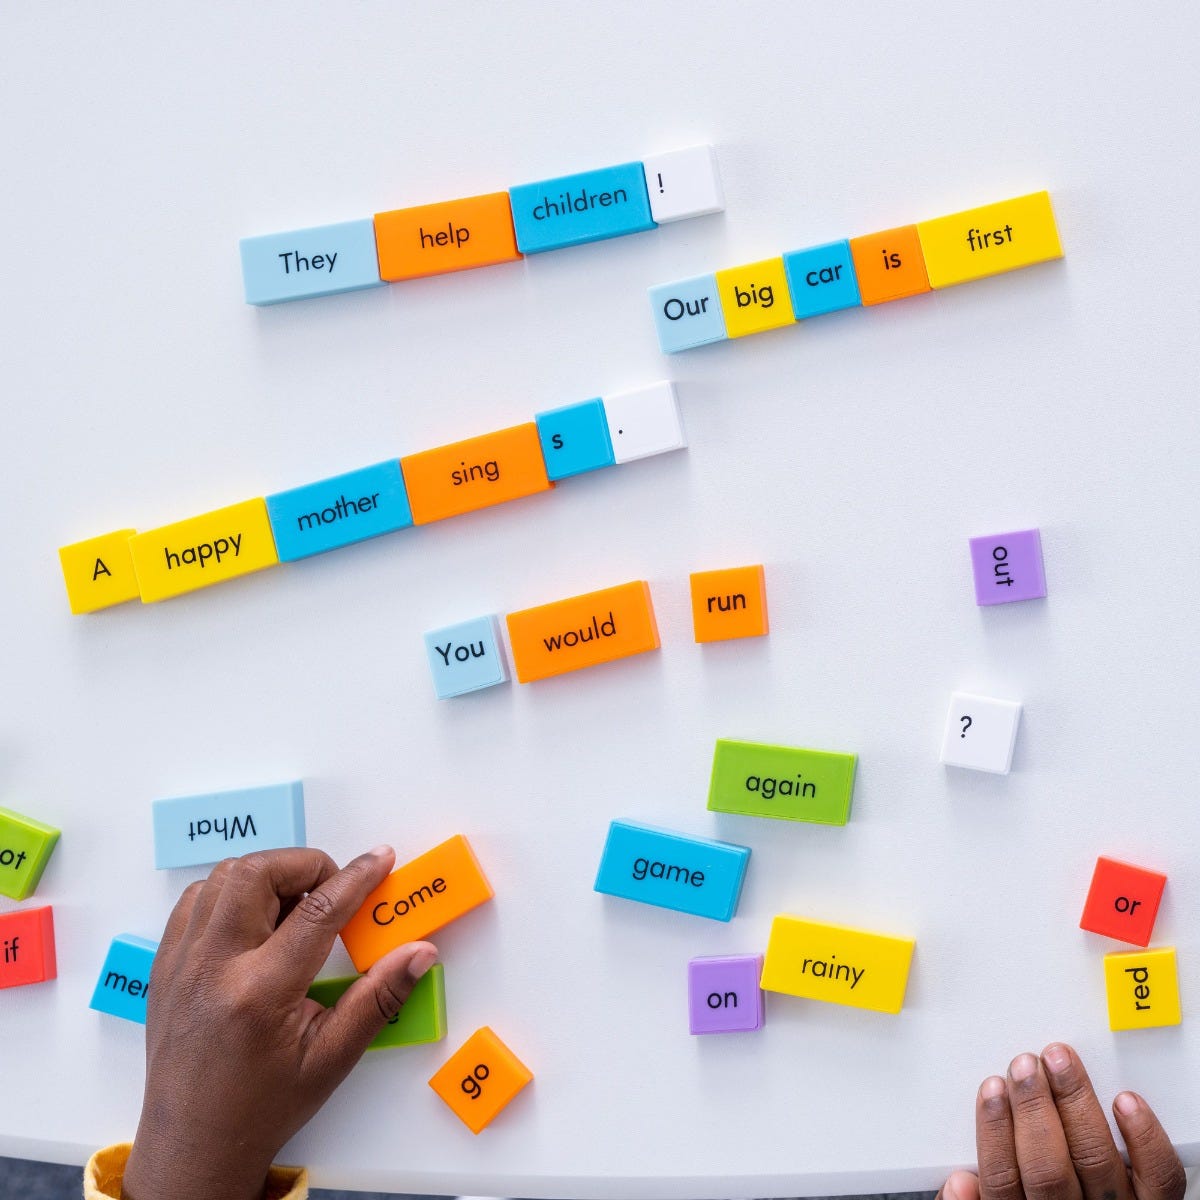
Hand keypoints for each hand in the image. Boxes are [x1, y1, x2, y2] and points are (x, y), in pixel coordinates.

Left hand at [122, 846, 437, 1199]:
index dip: (357, 877)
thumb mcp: (333, 1057)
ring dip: (266, 875)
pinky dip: (229, 893)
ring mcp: (182, 963)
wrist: (194, 1145)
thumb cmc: (262, 1106)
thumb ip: (379, 997)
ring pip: (221, 877)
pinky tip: (255, 919)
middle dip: (305, 865)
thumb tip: (419, 953)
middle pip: (257, 873)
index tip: (380, 859)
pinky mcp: (165, 965)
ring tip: (295, 906)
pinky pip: (195, 900)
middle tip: (332, 888)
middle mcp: (213, 968)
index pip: (317, 910)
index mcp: (260, 992)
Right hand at [939, 1044, 1185, 1199]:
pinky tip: (1124, 1103)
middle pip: (1049, 1169)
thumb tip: (959, 1184)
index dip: (995, 1131)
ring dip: (1075, 1102)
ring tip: (1060, 1063)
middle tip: (1024, 1067)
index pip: (1005, 1181)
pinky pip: (1158, 1177)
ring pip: (1096, 1159)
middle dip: (1032, 1109)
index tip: (992, 1090)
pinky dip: (1144, 1137)